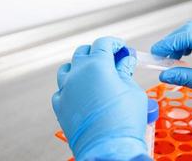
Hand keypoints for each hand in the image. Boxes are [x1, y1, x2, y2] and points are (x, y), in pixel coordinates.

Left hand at [52, 37, 147, 159]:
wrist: (109, 149)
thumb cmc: (124, 121)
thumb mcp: (132, 90)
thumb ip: (125, 71)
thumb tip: (126, 60)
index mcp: (96, 65)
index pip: (103, 43)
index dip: (115, 43)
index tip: (121, 47)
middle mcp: (76, 73)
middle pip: (84, 51)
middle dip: (99, 51)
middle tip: (112, 60)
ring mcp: (65, 89)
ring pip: (68, 68)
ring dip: (82, 66)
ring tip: (95, 74)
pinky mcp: (60, 105)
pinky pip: (63, 88)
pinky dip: (72, 86)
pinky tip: (83, 93)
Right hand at [151, 20, 191, 123]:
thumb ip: (186, 77)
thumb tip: (164, 75)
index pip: (191, 35)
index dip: (171, 43)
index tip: (156, 52)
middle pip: (190, 30)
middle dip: (172, 41)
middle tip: (159, 55)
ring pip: (191, 34)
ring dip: (177, 44)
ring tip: (168, 59)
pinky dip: (184, 48)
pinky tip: (180, 57)